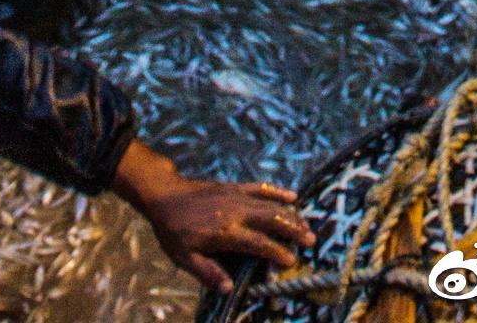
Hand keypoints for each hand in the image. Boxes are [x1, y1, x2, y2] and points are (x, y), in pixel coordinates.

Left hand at [113, 143, 310, 288]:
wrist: (165, 196)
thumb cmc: (173, 231)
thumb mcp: (184, 258)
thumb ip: (208, 273)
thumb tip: (230, 289)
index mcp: (223, 232)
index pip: (257, 243)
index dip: (275, 251)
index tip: (291, 260)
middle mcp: (234, 212)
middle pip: (270, 219)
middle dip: (292, 229)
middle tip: (311, 240)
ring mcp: (236, 197)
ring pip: (270, 203)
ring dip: (290, 213)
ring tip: (307, 224)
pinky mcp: (234, 187)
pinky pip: (260, 188)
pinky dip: (277, 192)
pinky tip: (292, 196)